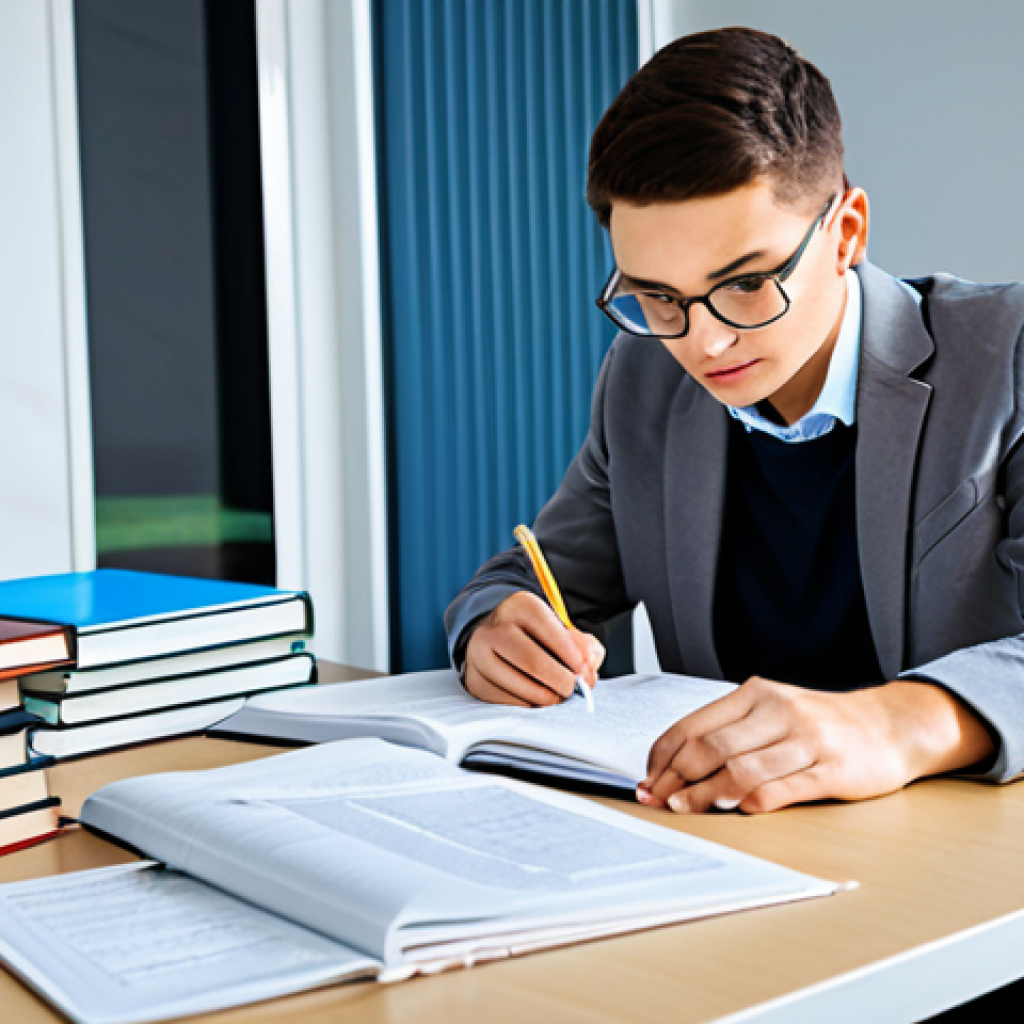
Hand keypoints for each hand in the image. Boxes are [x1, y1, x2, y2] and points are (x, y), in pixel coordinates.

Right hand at [463, 592, 604, 706]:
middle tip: (573, 689)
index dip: (571, 653)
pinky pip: (509, 702)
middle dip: (561, 681)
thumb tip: (589, 667)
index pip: (549, 628)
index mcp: (519, 606)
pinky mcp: (475, 680)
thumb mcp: (560, 629)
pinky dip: (529, 705)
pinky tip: (536, 696)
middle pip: (533, 662)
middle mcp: (494, 628)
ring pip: (521, 686)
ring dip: (547, 697)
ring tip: (557, 695)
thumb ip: (583, 645)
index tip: (584, 670)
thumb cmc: (536, 636)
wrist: (495, 640)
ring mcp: (479, 655)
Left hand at [638, 676, 994, 814]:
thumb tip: (675, 767)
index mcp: (755, 694)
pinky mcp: (833, 769)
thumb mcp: (772, 712)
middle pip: (711, 748)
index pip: (694, 725)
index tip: (648, 779)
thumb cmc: (821, 723)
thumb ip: (730, 733)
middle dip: (676, 779)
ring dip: (706, 795)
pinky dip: (756, 802)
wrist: (889, 724)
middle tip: (660, 801)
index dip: (663, 757)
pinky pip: (785, 788)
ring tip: (687, 810)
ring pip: (742, 770)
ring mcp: (807, 739)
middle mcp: (779, 711)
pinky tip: (740, 811)